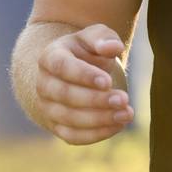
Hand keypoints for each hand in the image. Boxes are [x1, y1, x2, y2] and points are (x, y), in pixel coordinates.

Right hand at [35, 24, 132, 144]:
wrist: (80, 67)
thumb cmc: (89, 49)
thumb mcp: (97, 35)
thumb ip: (103, 37)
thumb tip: (112, 47)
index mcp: (50, 57)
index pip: (62, 67)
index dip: (84, 76)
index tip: (108, 82)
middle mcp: (44, 84)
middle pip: (65, 95)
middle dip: (95, 100)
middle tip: (124, 99)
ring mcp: (47, 107)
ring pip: (68, 118)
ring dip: (99, 119)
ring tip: (126, 113)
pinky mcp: (56, 125)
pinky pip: (72, 136)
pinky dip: (95, 134)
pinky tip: (118, 126)